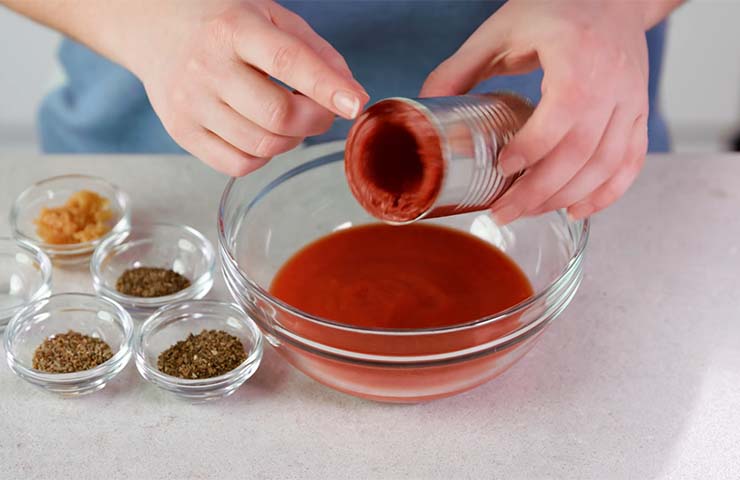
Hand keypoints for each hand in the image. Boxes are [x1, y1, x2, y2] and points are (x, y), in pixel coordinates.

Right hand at [124, 1, 367, 175]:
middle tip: (321, 109)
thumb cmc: (224, 23)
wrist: (154, 27)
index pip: (287, 61)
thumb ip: (315, 52)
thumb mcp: (270, 16)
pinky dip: (264, 155)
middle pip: (278, 115)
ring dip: (292, 140)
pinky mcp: (181, 132)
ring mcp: (190, 103)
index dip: (326, 86)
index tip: (355, 103)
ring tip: (288, 118)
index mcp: (234, 28)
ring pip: (263, 145)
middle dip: (316, 119)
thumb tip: (351, 96)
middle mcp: (207, 66)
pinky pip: (238, 164)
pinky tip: (261, 132)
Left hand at [420, 0, 652, 221]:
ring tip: (529, 212)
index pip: (561, 114)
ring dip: (567, 197)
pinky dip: (607, 193)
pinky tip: (577, 209)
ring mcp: (632, 98)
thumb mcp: (501, 30)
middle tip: (504, 212)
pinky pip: (630, 161)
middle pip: (581, 152)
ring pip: (606, 164)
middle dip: (540, 191)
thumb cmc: (557, 7)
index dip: (531, 149)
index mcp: (578, 54)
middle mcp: (613, 80)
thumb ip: (460, 68)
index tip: (501, 168)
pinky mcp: (639, 111)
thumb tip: (423, 106)